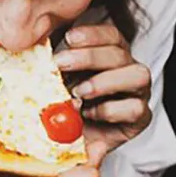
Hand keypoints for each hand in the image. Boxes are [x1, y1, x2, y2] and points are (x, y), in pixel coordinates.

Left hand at [54, 23, 152, 152]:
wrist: (70, 142)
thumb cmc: (62, 105)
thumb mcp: (51, 83)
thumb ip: (51, 67)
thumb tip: (35, 49)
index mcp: (108, 56)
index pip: (110, 35)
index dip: (92, 34)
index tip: (68, 38)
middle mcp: (126, 70)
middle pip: (119, 53)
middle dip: (89, 56)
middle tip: (60, 64)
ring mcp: (136, 93)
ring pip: (138, 75)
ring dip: (104, 82)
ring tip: (78, 93)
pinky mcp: (140, 118)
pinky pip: (135, 108)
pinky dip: (110, 110)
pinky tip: (89, 114)